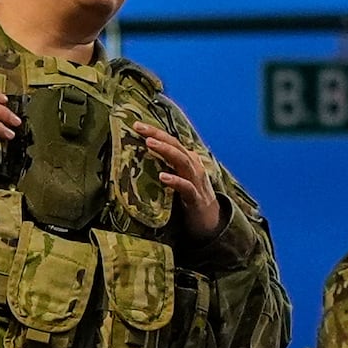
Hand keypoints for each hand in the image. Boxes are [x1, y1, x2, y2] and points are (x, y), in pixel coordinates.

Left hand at [133, 123, 225, 242]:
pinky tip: (163, 177)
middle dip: (157, 134)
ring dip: (166, 151)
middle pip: (175, 146)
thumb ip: (165, 167)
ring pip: (182, 161)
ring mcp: (196, 182)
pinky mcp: (196, 199)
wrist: (211, 223)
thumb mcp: (178, 178)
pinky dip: (175, 181)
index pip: (171, 141)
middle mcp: (193, 167)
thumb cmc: (190, 199)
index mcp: (188, 161)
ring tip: (149, 143)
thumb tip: (138, 159)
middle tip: (139, 126)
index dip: (155, 131)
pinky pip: (186, 187)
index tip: (136, 124)